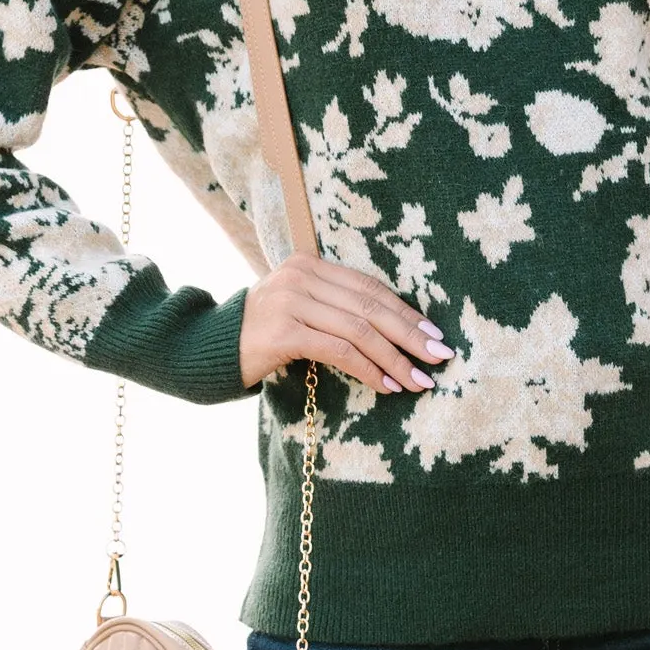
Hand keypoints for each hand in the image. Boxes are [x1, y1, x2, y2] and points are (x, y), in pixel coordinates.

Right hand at [240, 251, 452, 393]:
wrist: (210, 350)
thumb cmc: (262, 335)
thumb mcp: (300, 309)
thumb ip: (335, 308)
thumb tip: (394, 330)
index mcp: (309, 264)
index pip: (369, 287)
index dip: (405, 311)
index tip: (433, 334)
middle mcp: (300, 276)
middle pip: (370, 305)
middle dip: (410, 334)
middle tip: (439, 356)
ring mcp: (290, 302)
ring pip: (359, 329)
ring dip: (394, 358)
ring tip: (418, 380)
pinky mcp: (283, 332)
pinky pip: (339, 351)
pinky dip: (368, 369)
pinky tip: (387, 385)